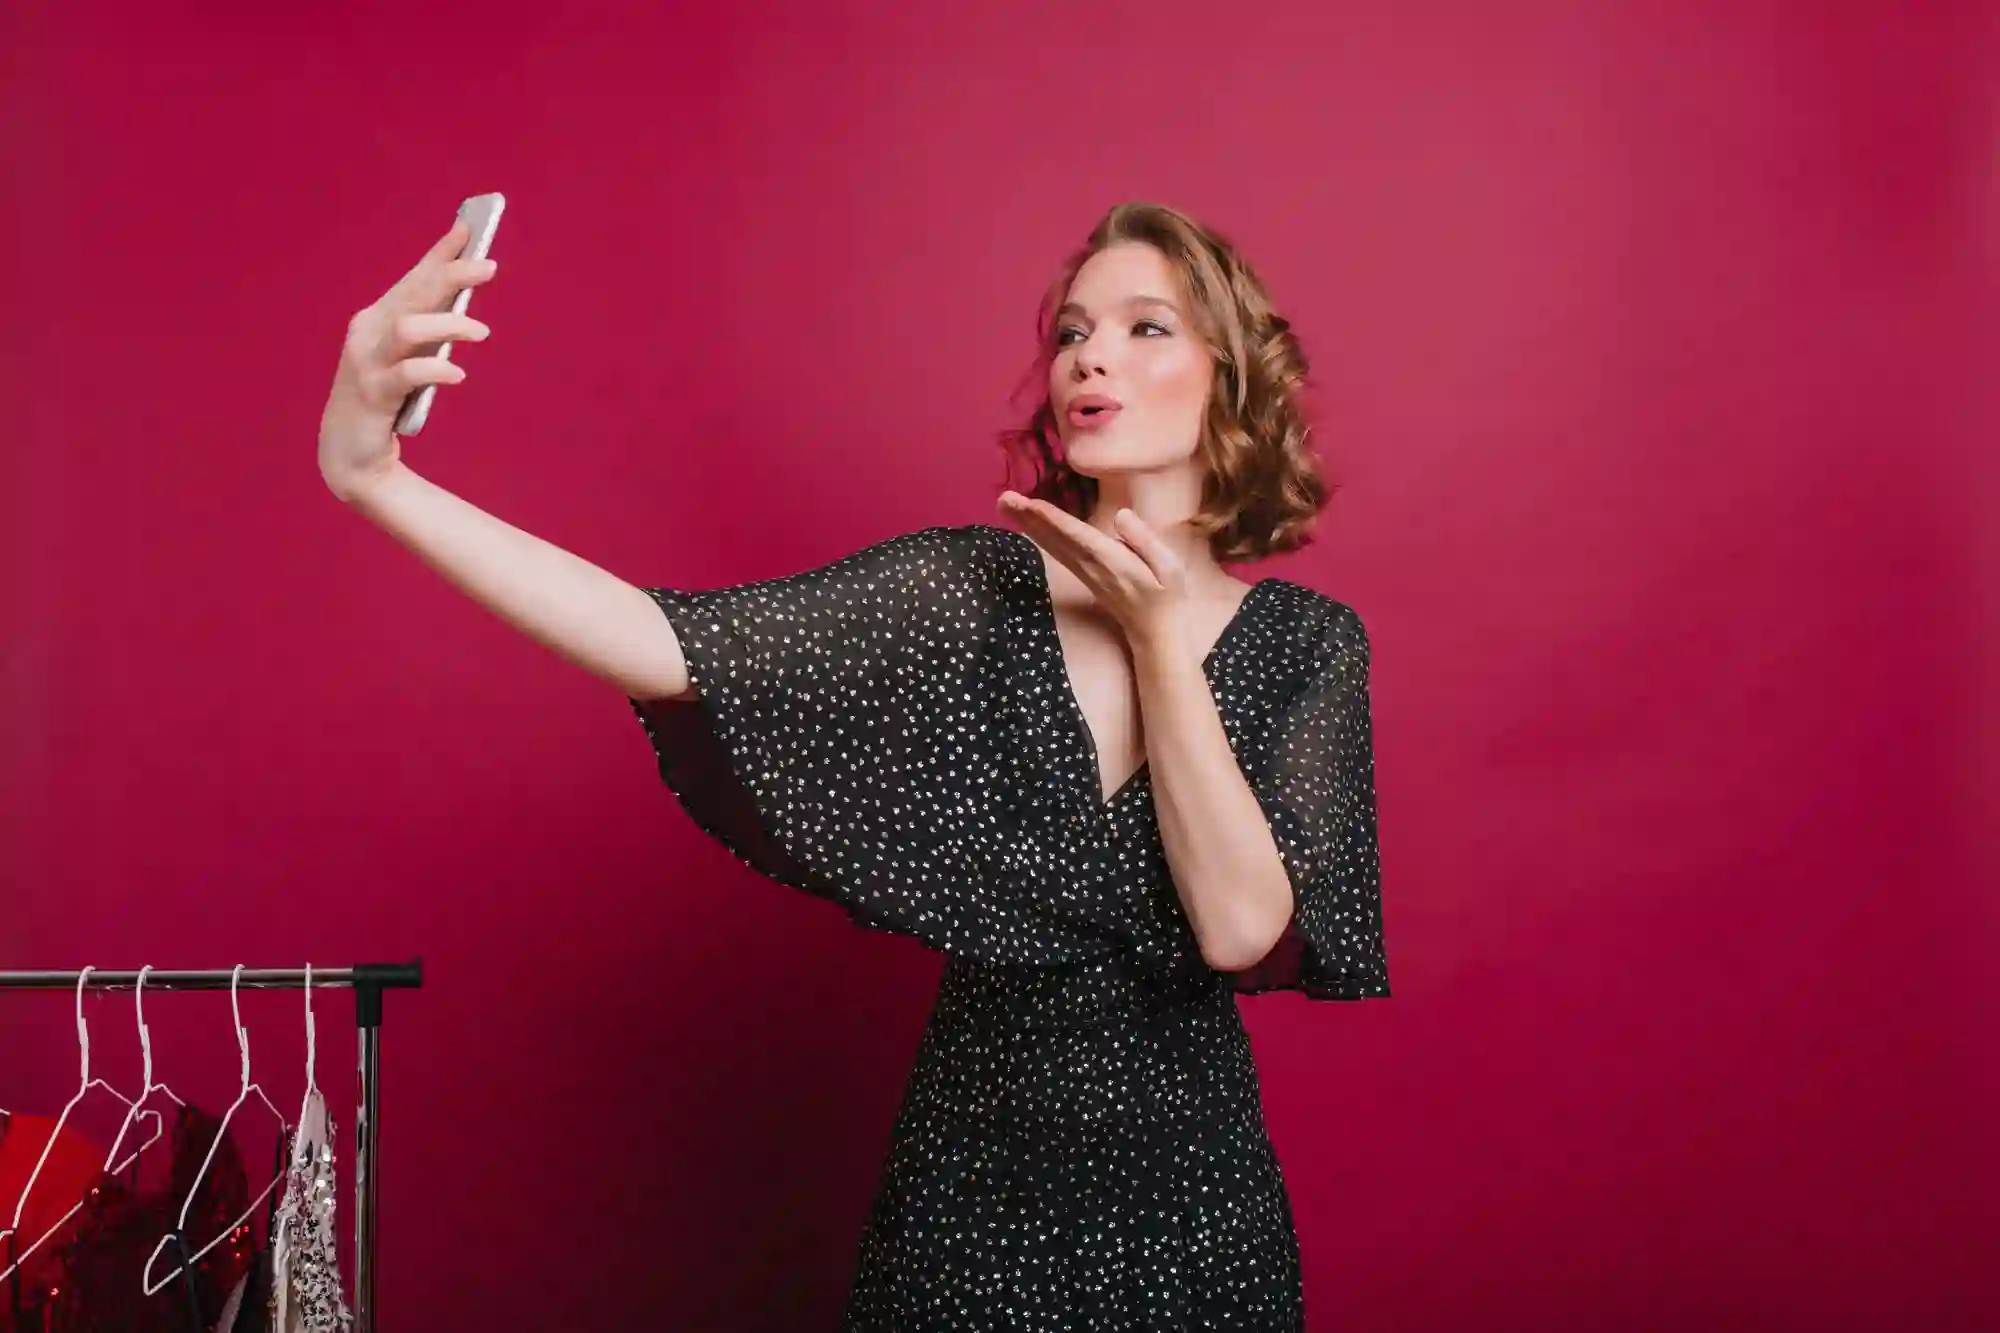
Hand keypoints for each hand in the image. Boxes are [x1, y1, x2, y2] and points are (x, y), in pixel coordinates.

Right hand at [318, 218, 497, 502]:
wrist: (349, 453)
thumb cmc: (385, 399)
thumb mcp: (408, 357)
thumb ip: (429, 331)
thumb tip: (465, 303)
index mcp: (377, 318)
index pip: (414, 277)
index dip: (441, 253)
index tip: (470, 229)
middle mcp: (368, 331)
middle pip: (414, 293)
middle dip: (452, 275)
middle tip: (490, 266)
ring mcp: (366, 361)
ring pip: (408, 327)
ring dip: (449, 324)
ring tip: (482, 333)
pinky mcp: (372, 394)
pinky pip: (407, 373)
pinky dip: (435, 369)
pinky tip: (458, 373)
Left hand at [998, 491, 1190, 649]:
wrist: (1156, 632)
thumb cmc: (1167, 596)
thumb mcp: (1169, 567)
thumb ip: (1145, 540)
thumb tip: (1122, 514)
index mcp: (1113, 561)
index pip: (1078, 536)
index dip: (1054, 520)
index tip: (1030, 504)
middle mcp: (1092, 566)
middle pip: (1056, 539)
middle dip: (1029, 518)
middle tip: (1003, 498)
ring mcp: (1084, 572)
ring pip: (1051, 545)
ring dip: (1028, 524)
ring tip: (1005, 505)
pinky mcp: (1082, 575)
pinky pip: (1057, 551)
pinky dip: (1039, 536)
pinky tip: (1026, 524)